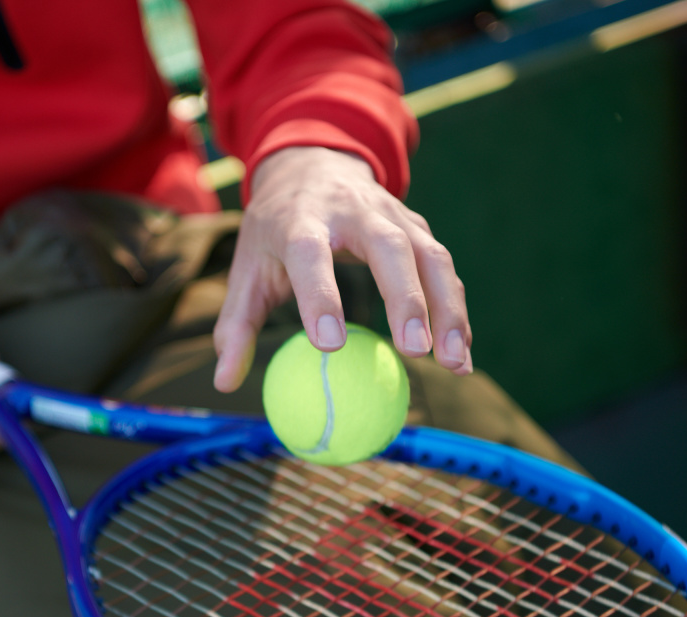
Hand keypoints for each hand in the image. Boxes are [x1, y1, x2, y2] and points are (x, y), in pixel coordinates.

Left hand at [213, 146, 470, 390]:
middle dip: (405, 298)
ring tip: (454, 361)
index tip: (329, 344)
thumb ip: (237, 325)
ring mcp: (393, 215)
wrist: (312, 164)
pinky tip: (462, 354)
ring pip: (430, 257)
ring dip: (447, 309)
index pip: (310, 253)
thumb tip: (224, 383)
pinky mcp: (418, 227)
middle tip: (413, 352)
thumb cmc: (276, 230)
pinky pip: (444, 270)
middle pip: (388, 248)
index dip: (320, 296)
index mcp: (300, 219)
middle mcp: (353, 211)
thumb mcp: (248, 268)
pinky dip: (456, 310)